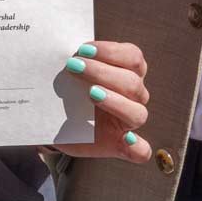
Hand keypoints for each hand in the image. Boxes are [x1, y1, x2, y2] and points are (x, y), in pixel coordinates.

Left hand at [54, 40, 153, 163]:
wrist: (60, 125)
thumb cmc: (71, 93)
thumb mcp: (72, 76)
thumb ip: (76, 64)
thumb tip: (63, 53)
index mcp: (128, 72)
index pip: (132, 57)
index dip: (111, 51)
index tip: (84, 49)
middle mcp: (134, 97)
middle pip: (132, 83)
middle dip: (103, 72)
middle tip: (75, 66)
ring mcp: (129, 123)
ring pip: (138, 112)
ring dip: (115, 101)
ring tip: (91, 93)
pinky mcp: (123, 147)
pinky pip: (141, 150)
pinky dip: (137, 145)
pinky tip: (126, 139)